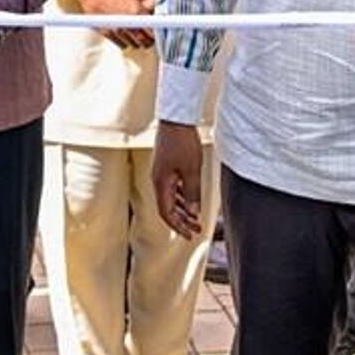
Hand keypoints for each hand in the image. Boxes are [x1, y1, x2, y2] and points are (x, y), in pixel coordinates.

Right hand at [78, 0, 153, 49]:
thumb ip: (145, 6)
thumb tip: (154, 13)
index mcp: (137, 10)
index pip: (153, 31)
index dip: (156, 34)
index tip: (157, 33)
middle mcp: (127, 22)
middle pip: (144, 41)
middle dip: (148, 40)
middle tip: (149, 36)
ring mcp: (117, 28)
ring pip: (133, 44)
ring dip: (137, 41)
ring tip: (136, 35)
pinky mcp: (106, 32)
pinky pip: (121, 44)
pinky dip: (125, 42)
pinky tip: (125, 35)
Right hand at [151, 122, 204, 238]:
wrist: (175, 119)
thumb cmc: (182, 142)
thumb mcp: (192, 170)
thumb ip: (192, 193)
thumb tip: (194, 213)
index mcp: (161, 183)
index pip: (166, 213)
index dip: (178, 226)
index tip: (190, 235)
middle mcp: (157, 180)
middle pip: (167, 208)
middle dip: (181, 221)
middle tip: (196, 230)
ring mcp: (161, 173)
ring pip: (170, 198)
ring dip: (183, 210)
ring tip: (196, 218)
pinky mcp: (166, 166)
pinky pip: (172, 188)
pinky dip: (181, 197)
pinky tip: (191, 200)